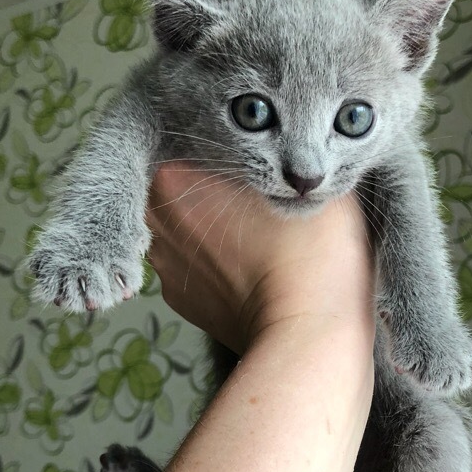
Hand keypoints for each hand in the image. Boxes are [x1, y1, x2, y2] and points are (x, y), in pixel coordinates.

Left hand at [146, 163, 375, 354]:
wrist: (310, 334)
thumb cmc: (316, 249)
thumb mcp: (311, 177)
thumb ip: (288, 155)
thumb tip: (288, 149)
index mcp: (174, 176)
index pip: (189, 137)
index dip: (224, 141)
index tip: (254, 149)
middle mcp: (156, 219)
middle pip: (179, 182)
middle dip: (211, 183)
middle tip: (256, 191)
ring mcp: (164, 263)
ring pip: (183, 225)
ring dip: (210, 224)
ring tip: (257, 234)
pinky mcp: (178, 299)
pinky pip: (193, 264)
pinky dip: (216, 263)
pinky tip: (251, 268)